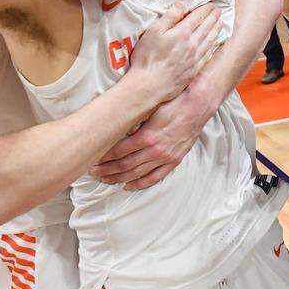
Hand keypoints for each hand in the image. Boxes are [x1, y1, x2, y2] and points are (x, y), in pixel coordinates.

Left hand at [91, 82, 209, 189]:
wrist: (197, 107)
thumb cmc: (173, 103)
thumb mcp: (149, 108)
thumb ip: (132, 119)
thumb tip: (112, 122)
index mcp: (147, 136)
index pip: (118, 150)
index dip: (104, 156)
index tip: (93, 157)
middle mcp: (155, 150)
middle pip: (124, 165)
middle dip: (106, 169)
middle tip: (92, 171)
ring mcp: (165, 157)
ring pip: (137, 173)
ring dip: (118, 178)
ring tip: (104, 179)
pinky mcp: (173, 161)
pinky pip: (154, 177)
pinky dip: (139, 184)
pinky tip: (127, 186)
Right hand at [125, 2, 223, 106]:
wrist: (149, 85)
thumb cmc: (147, 58)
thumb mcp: (153, 31)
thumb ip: (169, 17)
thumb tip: (181, 5)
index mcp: (182, 33)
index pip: (198, 17)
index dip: (205, 9)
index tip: (211, 4)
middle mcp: (192, 45)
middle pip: (207, 28)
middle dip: (213, 17)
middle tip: (218, 11)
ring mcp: (195, 59)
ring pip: (210, 41)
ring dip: (216, 30)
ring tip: (220, 24)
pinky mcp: (194, 70)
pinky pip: (207, 55)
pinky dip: (213, 46)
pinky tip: (214, 44)